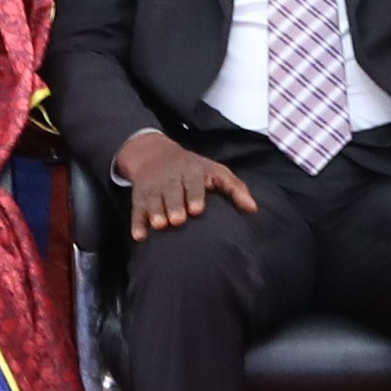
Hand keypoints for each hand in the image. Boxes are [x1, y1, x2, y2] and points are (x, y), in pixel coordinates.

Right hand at [114, 130, 253, 237]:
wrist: (153, 154)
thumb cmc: (192, 169)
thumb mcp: (215, 171)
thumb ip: (235, 189)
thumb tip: (253, 209)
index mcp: (190, 170)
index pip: (192, 181)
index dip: (194, 195)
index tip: (197, 210)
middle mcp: (170, 177)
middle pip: (171, 190)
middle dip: (174, 205)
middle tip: (178, 220)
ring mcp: (153, 187)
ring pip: (153, 199)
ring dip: (155, 212)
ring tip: (160, 225)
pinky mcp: (139, 196)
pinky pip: (136, 209)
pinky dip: (136, 222)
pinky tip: (139, 236)